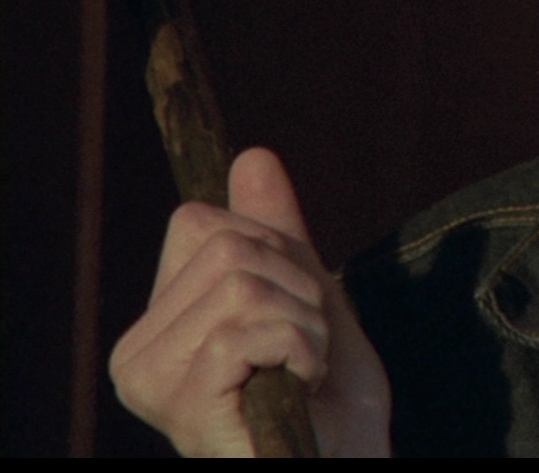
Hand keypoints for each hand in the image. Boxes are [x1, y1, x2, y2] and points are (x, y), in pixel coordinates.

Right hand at [109, 148, 391, 455]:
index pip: (199, 222)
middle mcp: (136, 355)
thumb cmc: (327, 396)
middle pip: (226, 247)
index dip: (272, 250)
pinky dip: (300, 348)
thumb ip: (275, 231)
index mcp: (156, 325)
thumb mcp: (307, 295)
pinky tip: (300, 385)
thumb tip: (252, 155)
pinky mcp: (182, 405)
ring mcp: (152, 383)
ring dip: (305, 323)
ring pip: (241, 285)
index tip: (292, 308)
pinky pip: (246, 328)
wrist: (345, 460)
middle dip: (298, 287)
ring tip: (304, 368)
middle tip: (305, 345)